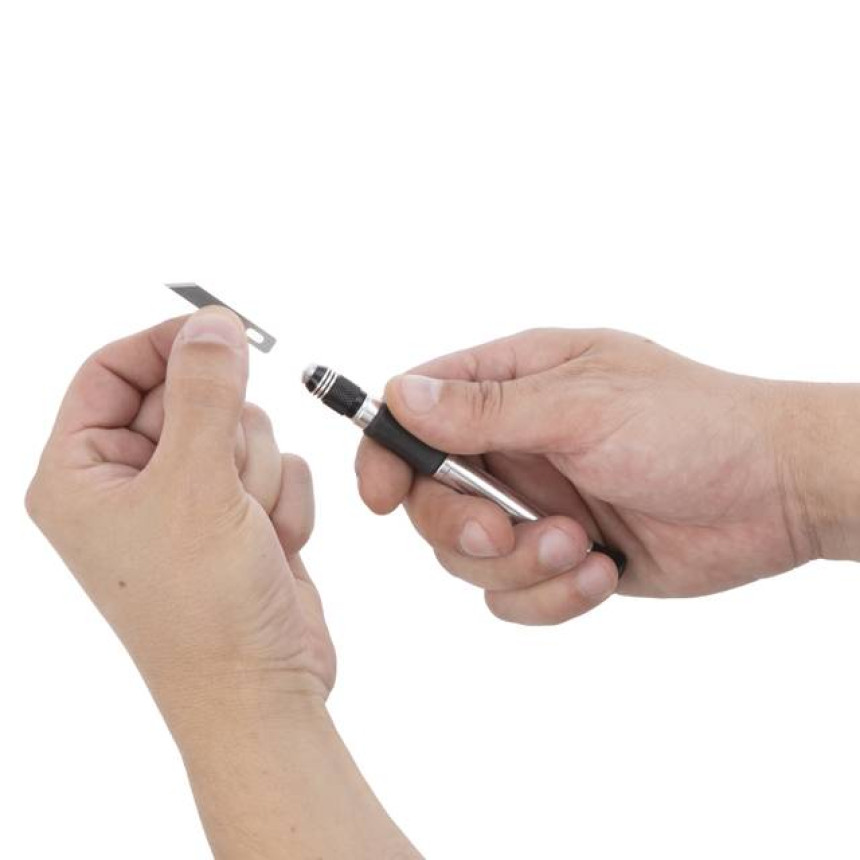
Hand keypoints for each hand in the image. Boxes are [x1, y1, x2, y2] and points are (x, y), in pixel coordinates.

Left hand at [26, 309, 334, 723]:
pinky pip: (277, 463)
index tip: (222, 333)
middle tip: (228, 482)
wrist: (260, 687)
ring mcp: (189, 499)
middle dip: (228, 433)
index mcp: (81, 474)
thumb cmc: (204, 609)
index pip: (111, 370)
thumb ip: (205, 391)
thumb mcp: (195, 485)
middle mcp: (130, 483)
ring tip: (250, 528)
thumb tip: (214, 322)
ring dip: (261, 473)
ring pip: (243, 427)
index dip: (166, 345)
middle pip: (190, 395)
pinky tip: (272, 546)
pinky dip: (285, 499)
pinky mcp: (238, 515)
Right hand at [356, 328, 820, 624]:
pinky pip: (514, 597)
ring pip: (468, 558)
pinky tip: (604, 570)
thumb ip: (485, 410)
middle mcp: (513, 445)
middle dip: (462, 525)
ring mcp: (534, 504)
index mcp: (513, 385)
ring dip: (519, 564)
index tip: (379, 497)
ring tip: (580, 546)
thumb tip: (399, 394)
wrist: (774, 492)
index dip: (385, 454)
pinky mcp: (559, 558)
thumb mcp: (582, 406)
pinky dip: (552, 596)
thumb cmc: (692, 424)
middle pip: (430, 498)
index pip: (415, 412)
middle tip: (503, 532)